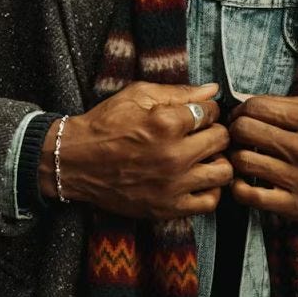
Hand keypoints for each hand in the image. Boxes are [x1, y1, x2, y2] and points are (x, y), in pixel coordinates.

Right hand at [38, 81, 232, 219]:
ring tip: (203, 158)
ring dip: (217, 161)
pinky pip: (209, 202)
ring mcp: (172, 184)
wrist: (74, 162)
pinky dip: (209, 190)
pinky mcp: (167, 207)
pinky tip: (197, 180)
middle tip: (200, 134)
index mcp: (167, 123)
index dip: (206, 111)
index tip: (195, 116)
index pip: (212, 113)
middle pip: (221, 139)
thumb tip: (213, 89)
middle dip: (214, 132)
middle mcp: (174, 155)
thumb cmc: (105, 125)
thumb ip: (179, 92)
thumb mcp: (138, 96)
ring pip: (223, 172)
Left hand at [228, 95, 297, 225]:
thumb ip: (286, 103)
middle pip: (245, 130)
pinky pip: (250, 195)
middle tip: (237, 136)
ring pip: (243, 161)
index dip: (241, 110)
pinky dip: (237, 187)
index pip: (257, 106)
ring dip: (234, 157)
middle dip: (234, 130)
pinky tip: (243, 181)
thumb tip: (246, 101)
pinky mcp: (293, 205)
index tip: (240, 116)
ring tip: (240, 156)